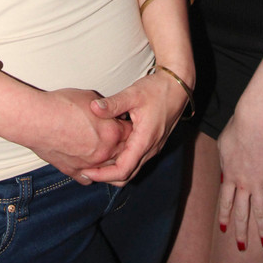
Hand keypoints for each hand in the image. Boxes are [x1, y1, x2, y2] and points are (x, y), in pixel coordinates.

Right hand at [26, 88, 131, 184]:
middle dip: (120, 144)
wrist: (39, 119)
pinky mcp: (74, 172)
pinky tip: (88, 167)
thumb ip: (105, 108)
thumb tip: (108, 110)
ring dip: (107, 161)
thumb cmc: (62, 105)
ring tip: (102, 151)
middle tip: (114, 137)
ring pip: (107, 169)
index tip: (122, 123)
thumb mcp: (90, 98)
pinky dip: (90, 173)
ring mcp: (90, 165)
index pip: (130, 132)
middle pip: (122, 152)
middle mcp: (105, 152)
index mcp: (112, 132)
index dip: (126, 126)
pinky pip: (88, 178)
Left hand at [83, 70, 187, 184]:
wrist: (178, 85)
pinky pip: (136, 160)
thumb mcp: (133, 93)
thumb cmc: (157, 89)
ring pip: (132, 169)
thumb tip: (93, 107)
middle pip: (127, 176)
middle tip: (85, 170)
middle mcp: (151, 148)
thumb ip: (113, 103)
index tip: (85, 171)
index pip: (123, 170)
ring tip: (94, 163)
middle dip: (106, 177)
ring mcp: (153, 147)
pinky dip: (121, 162)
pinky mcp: (153, 142)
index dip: (103, 175)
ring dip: (113, 171)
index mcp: (144, 140)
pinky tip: (108, 152)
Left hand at [217, 111, 262, 250]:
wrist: (251, 122)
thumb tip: (224, 168)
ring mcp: (257, 182)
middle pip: (241, 212)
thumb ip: (224, 160)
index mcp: (228, 175)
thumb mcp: (223, 145)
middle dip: (241, 231)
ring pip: (260, 212)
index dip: (225, 216)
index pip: (225, 201)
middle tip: (242, 247)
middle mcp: (242, 184)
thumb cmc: (235, 129)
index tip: (224, 229)